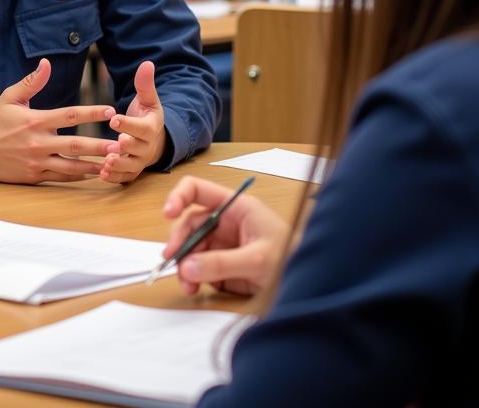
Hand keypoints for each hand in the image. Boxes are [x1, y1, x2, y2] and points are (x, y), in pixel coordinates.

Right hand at [0, 59, 115, 183]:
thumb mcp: (10, 97)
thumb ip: (31, 82)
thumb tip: (46, 63)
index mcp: (35, 120)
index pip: (69, 115)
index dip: (91, 113)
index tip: (110, 110)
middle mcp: (37, 142)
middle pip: (74, 144)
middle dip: (98, 145)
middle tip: (120, 145)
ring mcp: (36, 161)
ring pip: (70, 166)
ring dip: (93, 165)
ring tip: (113, 164)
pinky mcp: (33, 176)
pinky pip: (60, 177)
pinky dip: (77, 177)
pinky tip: (93, 174)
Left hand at [98, 60, 167, 184]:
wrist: (154, 140)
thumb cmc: (147, 116)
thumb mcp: (148, 100)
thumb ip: (145, 84)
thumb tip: (147, 64)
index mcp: (151, 128)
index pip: (141, 127)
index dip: (128, 124)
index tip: (113, 119)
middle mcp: (147, 147)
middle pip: (137, 148)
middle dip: (126, 147)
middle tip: (114, 143)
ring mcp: (139, 162)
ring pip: (130, 166)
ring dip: (118, 166)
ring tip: (105, 163)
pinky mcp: (131, 172)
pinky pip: (124, 178)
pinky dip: (114, 178)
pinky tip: (101, 174)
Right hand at [162, 177, 287, 295]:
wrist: (310, 287)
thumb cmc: (291, 260)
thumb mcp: (258, 260)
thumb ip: (222, 263)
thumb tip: (186, 267)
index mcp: (235, 207)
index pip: (197, 190)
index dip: (179, 197)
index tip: (168, 213)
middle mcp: (224, 223)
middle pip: (189, 224)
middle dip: (179, 242)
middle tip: (172, 261)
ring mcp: (222, 245)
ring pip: (191, 249)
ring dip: (184, 265)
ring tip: (187, 285)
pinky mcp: (222, 266)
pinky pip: (199, 267)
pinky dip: (192, 277)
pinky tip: (195, 288)